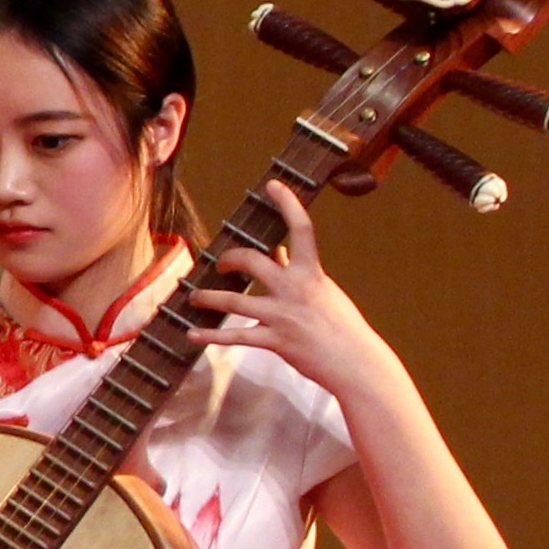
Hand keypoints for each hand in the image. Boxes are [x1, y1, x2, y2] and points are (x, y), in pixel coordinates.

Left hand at [191, 180, 397, 411]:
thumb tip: (282, 251)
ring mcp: (283, 316)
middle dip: (228, 259)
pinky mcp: (275, 341)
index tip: (273, 185)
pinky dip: (210, 336)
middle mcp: (295, 289)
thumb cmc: (341, 326)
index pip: (302, 230)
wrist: (356, 362)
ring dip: (207, 298)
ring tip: (193, 297)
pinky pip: (233, 337)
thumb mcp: (324, 292)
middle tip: (218, 264)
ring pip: (233, 301)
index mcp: (312, 274)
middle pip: (251, 261)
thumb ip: (299, 270)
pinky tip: (191, 334)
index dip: (288, 204)